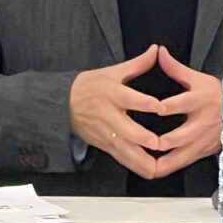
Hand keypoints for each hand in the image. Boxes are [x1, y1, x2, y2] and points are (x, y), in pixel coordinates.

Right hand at [69, 45, 160, 179]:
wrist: (63, 103)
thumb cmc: (90, 85)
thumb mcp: (113, 72)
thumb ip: (137, 64)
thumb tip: (155, 50)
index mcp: (112, 93)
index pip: (128, 98)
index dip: (143, 102)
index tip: (159, 106)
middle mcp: (108, 115)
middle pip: (124, 129)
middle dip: (141, 138)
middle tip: (158, 143)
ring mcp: (105, 132)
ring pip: (123, 148)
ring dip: (140, 159)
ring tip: (157, 167)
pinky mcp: (104, 144)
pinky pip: (120, 157)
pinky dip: (135, 166)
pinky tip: (149, 172)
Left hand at [154, 45, 222, 177]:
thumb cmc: (217, 93)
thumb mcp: (198, 78)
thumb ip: (175, 68)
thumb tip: (159, 52)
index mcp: (200, 100)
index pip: (184, 102)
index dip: (170, 105)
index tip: (157, 108)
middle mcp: (202, 121)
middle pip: (185, 133)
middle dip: (169, 140)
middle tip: (153, 144)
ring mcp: (204, 138)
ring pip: (186, 153)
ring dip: (169, 160)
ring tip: (152, 166)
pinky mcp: (205, 150)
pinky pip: (187, 161)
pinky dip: (172, 167)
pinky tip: (158, 171)